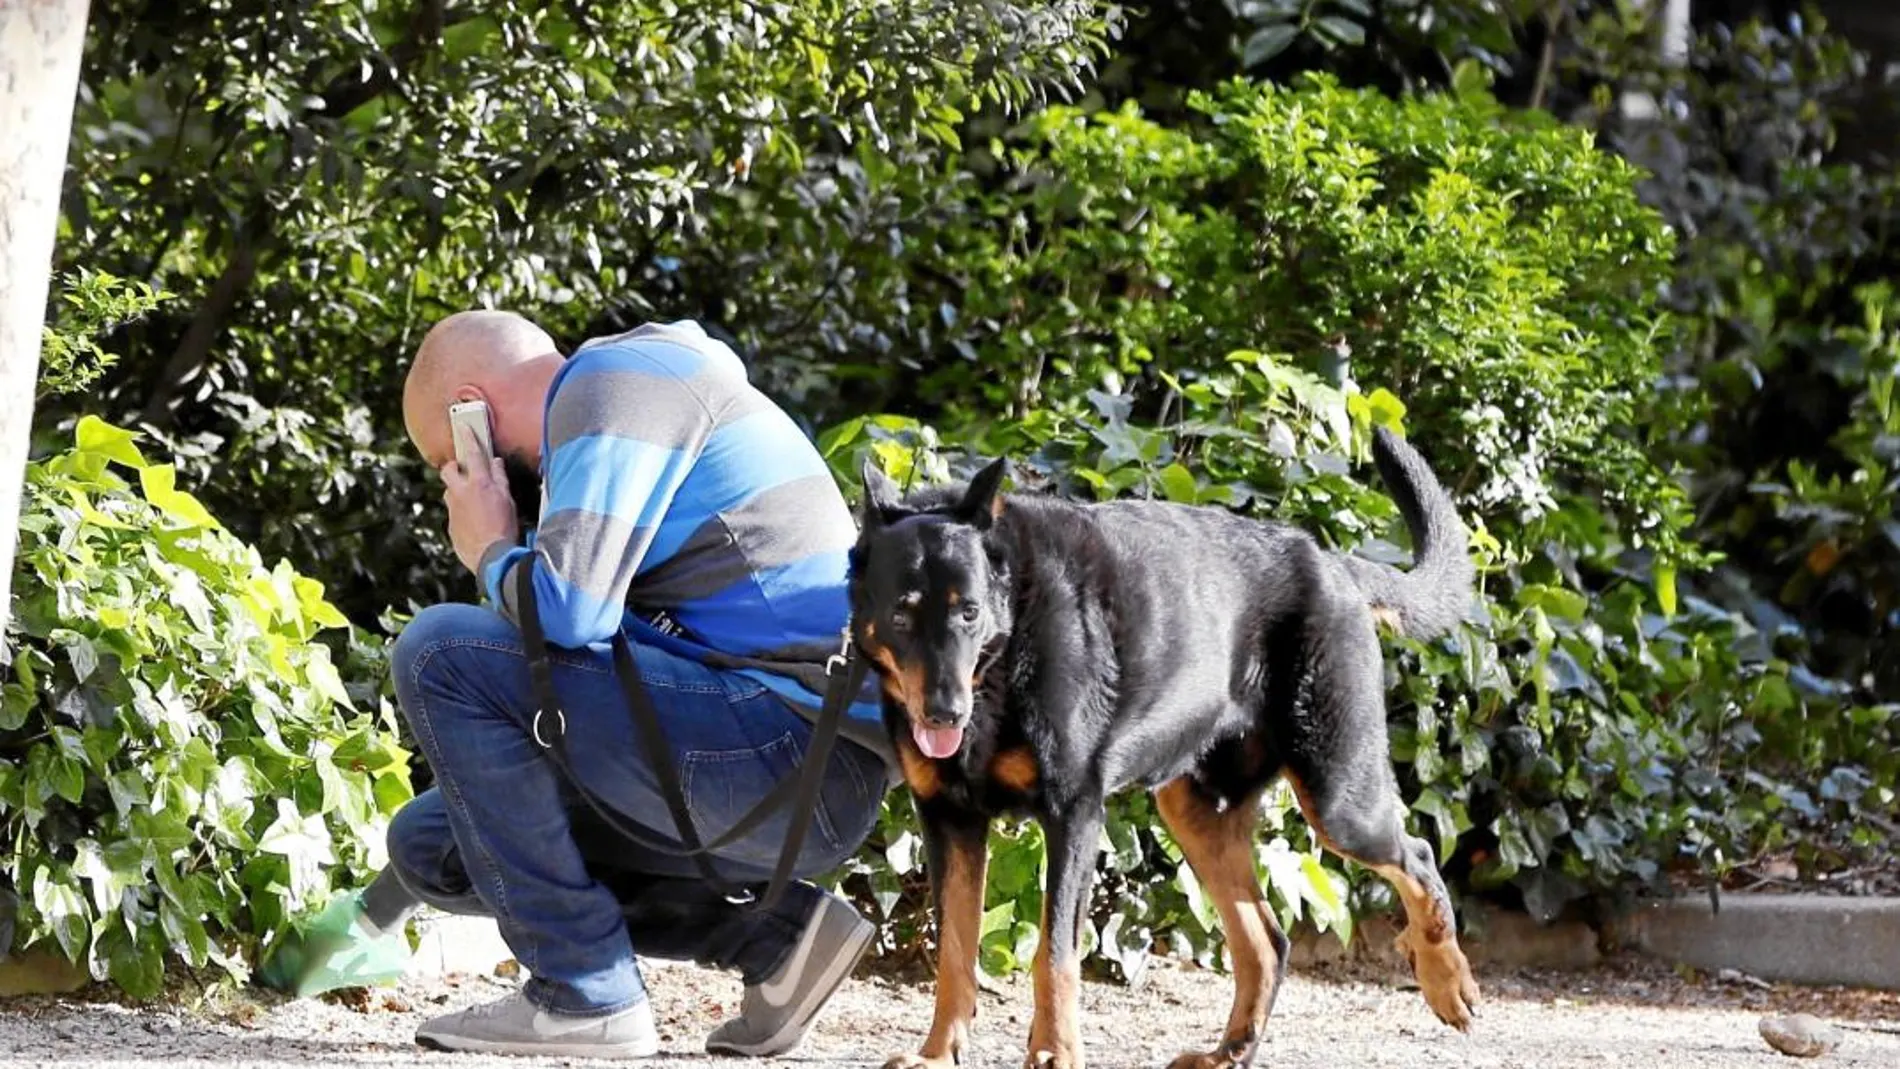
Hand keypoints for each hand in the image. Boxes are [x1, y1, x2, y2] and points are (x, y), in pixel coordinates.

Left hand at [440, 449, 518, 575]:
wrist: (490, 556)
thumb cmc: (503, 528)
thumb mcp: (508, 499)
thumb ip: (500, 479)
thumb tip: (496, 464)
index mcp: (479, 483)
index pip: (472, 453)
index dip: (468, 438)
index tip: (463, 428)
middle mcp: (461, 492)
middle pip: (448, 470)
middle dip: (453, 467)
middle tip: (463, 470)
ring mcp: (452, 508)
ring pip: (449, 491)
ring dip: (457, 491)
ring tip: (472, 499)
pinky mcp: (450, 524)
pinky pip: (453, 511)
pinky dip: (461, 511)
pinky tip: (474, 520)